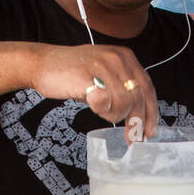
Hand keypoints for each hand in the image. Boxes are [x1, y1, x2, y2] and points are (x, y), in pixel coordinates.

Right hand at [29, 42, 158, 142]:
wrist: (42, 63)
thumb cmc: (74, 73)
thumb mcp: (106, 75)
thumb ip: (124, 89)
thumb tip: (142, 119)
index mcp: (125, 56)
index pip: (147, 88)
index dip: (151, 113)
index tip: (149, 131)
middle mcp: (116, 58)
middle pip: (138, 98)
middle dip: (136, 122)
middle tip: (131, 137)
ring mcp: (101, 65)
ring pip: (123, 102)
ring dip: (114, 115)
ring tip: (102, 111)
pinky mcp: (86, 75)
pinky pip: (104, 101)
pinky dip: (101, 109)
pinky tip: (93, 104)